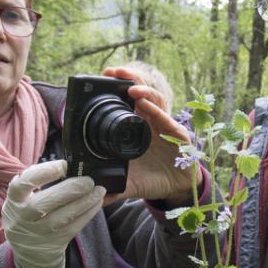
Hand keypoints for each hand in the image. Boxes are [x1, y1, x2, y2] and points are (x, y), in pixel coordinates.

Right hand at [2, 159, 105, 267]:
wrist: (31, 252)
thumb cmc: (29, 215)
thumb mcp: (23, 200)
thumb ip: (36, 184)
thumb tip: (68, 165)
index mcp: (14, 201)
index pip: (21, 185)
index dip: (42, 173)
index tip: (63, 165)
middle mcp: (23, 218)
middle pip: (43, 204)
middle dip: (69, 190)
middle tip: (88, 180)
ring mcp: (39, 232)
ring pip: (63, 217)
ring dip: (85, 202)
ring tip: (99, 190)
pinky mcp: (56, 242)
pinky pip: (75, 226)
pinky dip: (89, 213)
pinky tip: (97, 202)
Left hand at [102, 67, 198, 204]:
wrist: (176, 189)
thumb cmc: (153, 179)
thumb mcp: (128, 183)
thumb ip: (111, 186)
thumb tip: (91, 196)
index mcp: (136, 129)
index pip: (126, 101)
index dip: (115, 88)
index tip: (101, 77)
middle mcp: (149, 122)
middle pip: (140, 93)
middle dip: (127, 79)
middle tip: (112, 71)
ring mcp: (163, 126)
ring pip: (154, 100)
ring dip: (142, 89)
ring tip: (128, 85)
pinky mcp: (177, 134)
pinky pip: (165, 118)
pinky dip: (155, 109)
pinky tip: (144, 103)